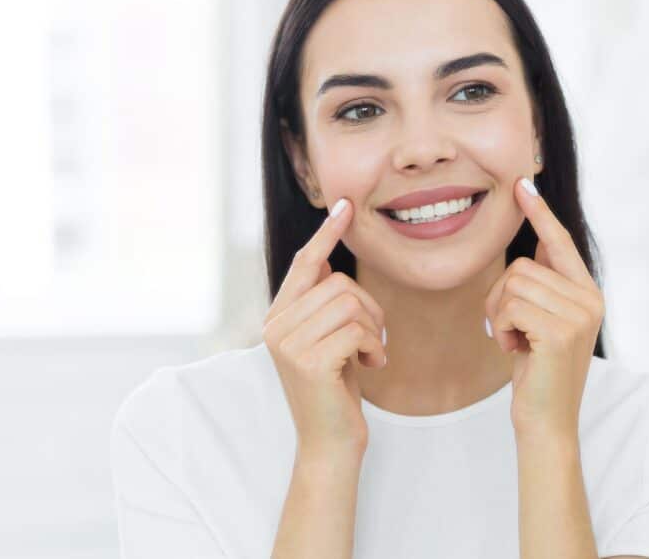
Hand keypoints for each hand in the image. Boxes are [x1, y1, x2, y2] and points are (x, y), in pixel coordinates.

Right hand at [263, 199, 387, 459]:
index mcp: (278, 317)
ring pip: (349, 302)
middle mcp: (274, 326)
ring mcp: (287, 343)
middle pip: (337, 282)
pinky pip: (357, 328)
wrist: (330, 443)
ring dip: (373, 328)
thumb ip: (324, 305)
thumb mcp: (329, 338)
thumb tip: (330, 261)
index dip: (327, 233)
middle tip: (372, 340)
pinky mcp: (307, 361)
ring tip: (369, 353)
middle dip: (368, 307)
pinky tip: (371, 365)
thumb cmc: (336, 389)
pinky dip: (374, 345)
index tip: (346, 205)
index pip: (303, 263)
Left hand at [486, 178, 603, 438]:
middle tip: (509, 330)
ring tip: (515, 341)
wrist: (546, 422)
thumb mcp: (541, 322)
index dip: (539, 213)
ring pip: (513, 284)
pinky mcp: (561, 331)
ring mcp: (579, 315)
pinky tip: (515, 350)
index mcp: (588, 293)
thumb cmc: (538, 372)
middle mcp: (590, 299)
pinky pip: (510, 305)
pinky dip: (502, 327)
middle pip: (523, 266)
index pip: (559, 243)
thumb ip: (545, 285)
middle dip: (501, 297)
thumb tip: (538, 239)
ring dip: (500, 314)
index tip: (522, 184)